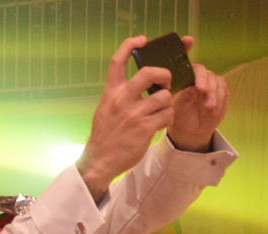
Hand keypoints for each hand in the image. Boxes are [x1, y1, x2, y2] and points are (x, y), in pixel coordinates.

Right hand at [77, 36, 174, 200]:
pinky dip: (167, 118)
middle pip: (150, 73)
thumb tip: (139, 83)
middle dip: (164, 75)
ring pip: (164, 97)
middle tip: (166, 82)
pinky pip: (167, 115)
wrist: (100, 160)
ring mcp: (134, 114)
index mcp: (111, 94)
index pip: (117, 61)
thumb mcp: (104, 109)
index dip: (130, 45)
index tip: (142, 40)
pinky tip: (159, 124)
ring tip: (160, 111)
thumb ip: (119, 95)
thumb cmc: (105, 135)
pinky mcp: (144, 128)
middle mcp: (122, 101)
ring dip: (167, 104)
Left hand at [168, 37, 228, 151]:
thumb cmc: (179, 117)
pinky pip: (222, 88)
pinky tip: (214, 109)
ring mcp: (208, 81)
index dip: (184, 47)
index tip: (188, 40)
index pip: (181, 60)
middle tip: (202, 90)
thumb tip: (192, 88)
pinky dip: (219, 98)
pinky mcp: (220, 89)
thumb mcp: (176, 109)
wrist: (190, 131)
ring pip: (213, 80)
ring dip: (212, 93)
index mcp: (180, 78)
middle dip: (202, 79)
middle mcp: (194, 76)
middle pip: (200, 70)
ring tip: (209, 107)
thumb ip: (182, 98)